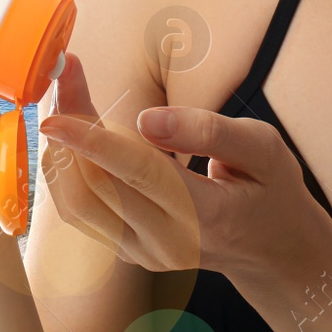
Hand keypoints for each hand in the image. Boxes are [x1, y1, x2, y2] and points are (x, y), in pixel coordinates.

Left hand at [38, 51, 331, 291]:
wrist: (275, 251)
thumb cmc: (271, 190)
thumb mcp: (263, 149)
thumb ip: (208, 131)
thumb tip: (146, 119)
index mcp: (206, 216)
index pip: (138, 174)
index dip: (93, 141)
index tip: (56, 115)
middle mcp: (167, 242)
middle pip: (98, 185)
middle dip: (71, 127)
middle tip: (63, 76)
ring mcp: (144, 255)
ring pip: (78, 204)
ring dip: (61, 149)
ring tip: (65, 98)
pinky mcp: (128, 253)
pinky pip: (83, 212)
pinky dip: (68, 170)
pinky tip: (73, 134)